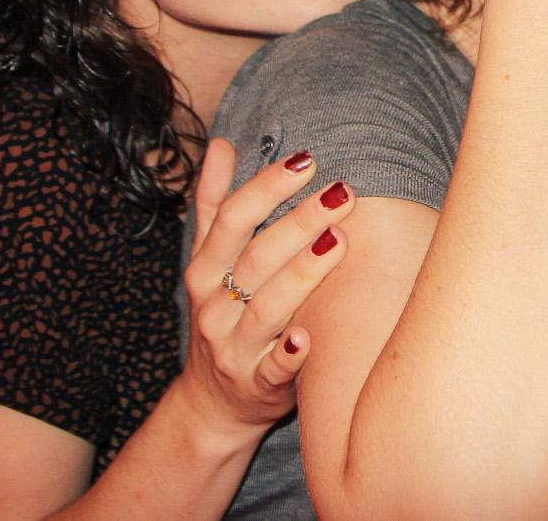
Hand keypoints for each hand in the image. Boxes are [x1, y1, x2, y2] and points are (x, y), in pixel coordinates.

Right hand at [179, 138, 353, 436]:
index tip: (307, 160)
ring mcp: (235, 347)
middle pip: (256, 257)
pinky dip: (289, 355)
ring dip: (302, 274)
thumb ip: (215, 205)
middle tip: (342, 191)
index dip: (267, 188)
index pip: (232, 220)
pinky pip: (272, 370)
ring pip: (268, 307)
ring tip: (337, 240)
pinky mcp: (257, 385)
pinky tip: (309, 337)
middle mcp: (216, 306)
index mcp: (205, 270)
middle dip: (298, 222)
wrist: (213, 404)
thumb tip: (221, 144)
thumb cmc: (223, 316)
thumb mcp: (209, 261)